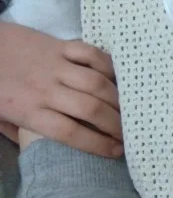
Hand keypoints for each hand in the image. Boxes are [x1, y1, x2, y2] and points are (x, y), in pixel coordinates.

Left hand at [0, 23, 122, 156]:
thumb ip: (20, 133)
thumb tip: (46, 148)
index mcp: (28, 111)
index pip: (71, 133)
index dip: (98, 145)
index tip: (116, 152)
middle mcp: (46, 89)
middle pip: (90, 109)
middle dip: (115, 124)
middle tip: (127, 133)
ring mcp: (55, 65)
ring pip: (96, 82)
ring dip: (116, 98)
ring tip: (125, 110)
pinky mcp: (59, 45)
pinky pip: (91, 54)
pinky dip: (108, 65)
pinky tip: (114, 78)